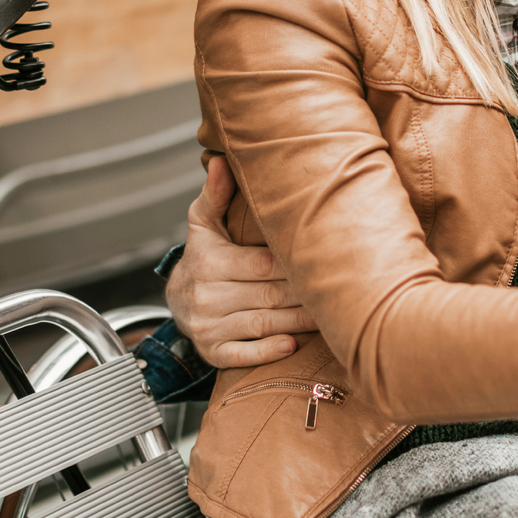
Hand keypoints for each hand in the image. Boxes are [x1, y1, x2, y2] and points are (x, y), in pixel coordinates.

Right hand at [162, 156, 317, 367]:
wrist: (177, 300)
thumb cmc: (204, 256)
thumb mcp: (203, 223)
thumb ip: (215, 194)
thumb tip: (222, 161)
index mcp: (210, 262)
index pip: (262, 264)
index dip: (295, 265)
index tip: (326, 261)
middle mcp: (207, 296)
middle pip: (268, 295)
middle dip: (305, 294)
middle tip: (339, 291)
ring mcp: (208, 327)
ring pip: (262, 324)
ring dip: (298, 322)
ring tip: (329, 316)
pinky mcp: (212, 352)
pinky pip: (241, 355)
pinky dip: (267, 352)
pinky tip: (291, 345)